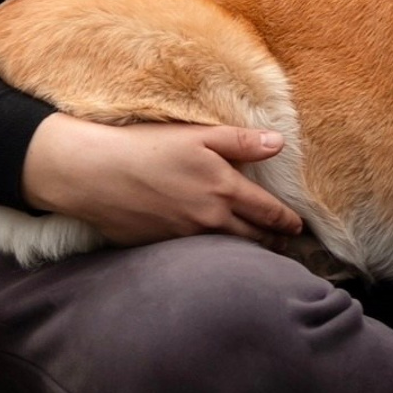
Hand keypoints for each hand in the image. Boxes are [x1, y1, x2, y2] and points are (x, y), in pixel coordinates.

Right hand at [20, 114, 303, 246]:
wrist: (94, 174)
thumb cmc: (145, 147)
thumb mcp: (197, 135)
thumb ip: (240, 141)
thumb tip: (279, 143)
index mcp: (223, 189)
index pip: (267, 212)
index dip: (286, 221)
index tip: (298, 226)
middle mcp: (210, 220)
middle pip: (253, 238)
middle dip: (273, 242)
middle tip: (285, 244)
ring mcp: (186, 238)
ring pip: (228, 251)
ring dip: (247, 252)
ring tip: (259, 253)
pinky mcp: (163, 247)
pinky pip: (198, 256)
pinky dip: (214, 257)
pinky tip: (216, 254)